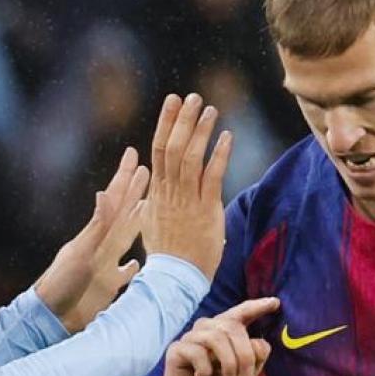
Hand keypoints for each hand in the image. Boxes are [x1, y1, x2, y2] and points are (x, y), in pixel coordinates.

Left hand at [34, 147, 148, 331]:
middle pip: (124, 214)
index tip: (134, 154)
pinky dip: (133, 265)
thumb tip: (104, 193)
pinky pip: (126, 273)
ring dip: (137, 223)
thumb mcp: (80, 253)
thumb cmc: (61, 285)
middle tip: (148, 170)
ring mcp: (106, 266)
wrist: (51, 319)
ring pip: (126, 238)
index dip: (126, 178)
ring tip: (148, 206)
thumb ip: (97, 226)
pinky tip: (139, 261)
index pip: (116, 201)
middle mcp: (103, 247)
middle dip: (135, 193)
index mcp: (97, 236)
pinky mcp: (108, 287)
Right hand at [141, 93, 230, 279]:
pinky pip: (212, 176)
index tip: (172, 103)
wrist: (174, 278)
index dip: (166, 124)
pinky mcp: (205, 210)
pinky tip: (227, 136)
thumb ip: (151, 205)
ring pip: (190, 157)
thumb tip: (147, 196)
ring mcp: (187, 200)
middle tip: (191, 97)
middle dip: (181, 119)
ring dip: (200, 131)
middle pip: (172, 147)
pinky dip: (219, 154)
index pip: (159, 150)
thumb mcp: (151, 224)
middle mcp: (169, 192)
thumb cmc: (167, 255)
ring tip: (210, 109)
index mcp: (157, 193)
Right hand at [147, 297, 280, 375]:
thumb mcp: (246, 375)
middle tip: (242, 375)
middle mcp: (208, 329)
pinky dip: (205, 369)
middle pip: (232, 327)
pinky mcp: (176, 349)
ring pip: (216, 337)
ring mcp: (191, 337)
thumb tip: (260, 341)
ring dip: (227, 362)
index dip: (257, 306)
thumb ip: (256, 357)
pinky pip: (197, 352)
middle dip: (243, 354)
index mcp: (226, 331)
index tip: (275, 303)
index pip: (242, 313)